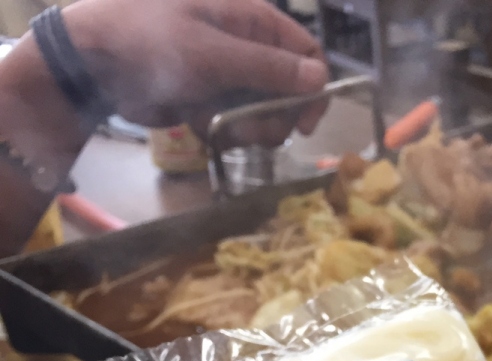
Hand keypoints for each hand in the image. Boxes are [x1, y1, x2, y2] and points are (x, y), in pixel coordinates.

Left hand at [61, 0, 328, 135]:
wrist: (96, 64)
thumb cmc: (152, 42)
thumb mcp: (214, 54)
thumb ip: (268, 67)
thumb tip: (319, 78)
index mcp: (251, 20)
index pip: (305, 52)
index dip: (313, 88)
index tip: (307, 123)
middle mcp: (245, 47)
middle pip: (289, 91)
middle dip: (276, 118)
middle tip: (253, 132)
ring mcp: (228, 76)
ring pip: (264, 114)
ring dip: (249, 130)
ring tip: (220, 127)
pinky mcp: (210, 101)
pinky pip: (236, 125)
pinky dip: (222, 131)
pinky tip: (198, 122)